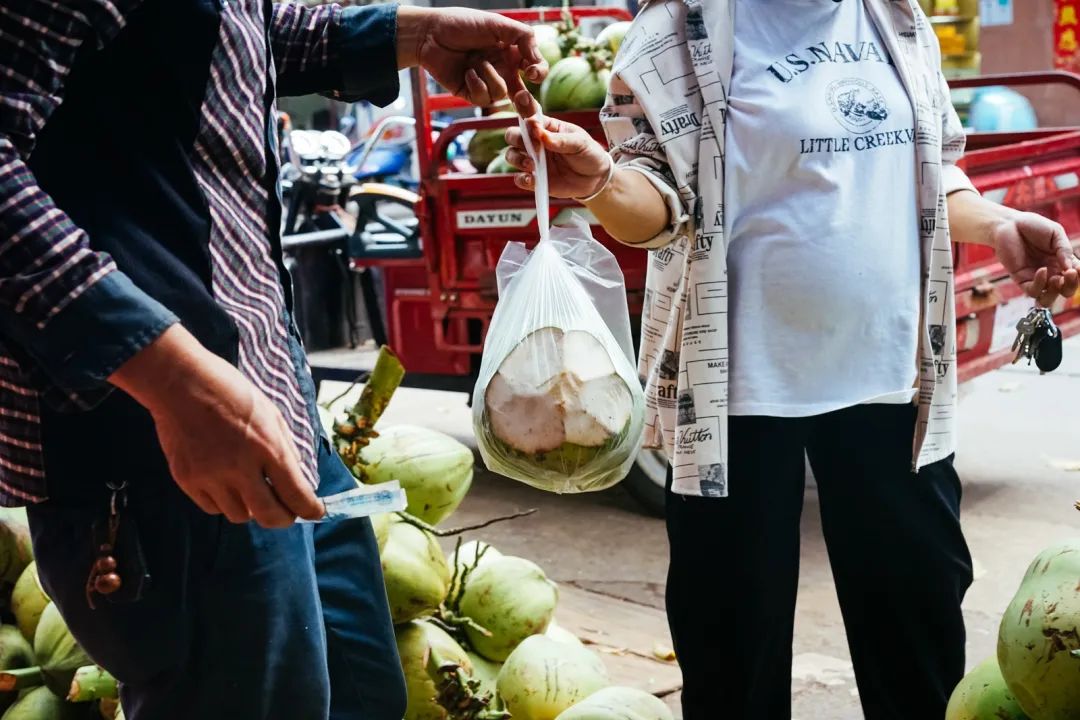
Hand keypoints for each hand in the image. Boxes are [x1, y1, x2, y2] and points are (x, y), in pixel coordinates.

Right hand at [110, 326, 323, 527]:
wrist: (179, 382)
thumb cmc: (230, 391)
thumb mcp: (271, 412)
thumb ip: (285, 448)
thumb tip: (297, 478)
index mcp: (268, 447)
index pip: (297, 495)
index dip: (311, 510)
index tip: (316, 512)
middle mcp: (241, 468)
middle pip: (270, 517)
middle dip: (284, 519)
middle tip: (287, 513)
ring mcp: (211, 477)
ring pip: (240, 516)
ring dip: (251, 508)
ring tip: (250, 488)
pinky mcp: (187, 480)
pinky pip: (212, 507)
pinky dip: (224, 501)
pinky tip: (226, 483)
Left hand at [396, 7, 546, 106]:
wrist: (431, 34)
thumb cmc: (462, 24)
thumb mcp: (496, 23)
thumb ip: (522, 37)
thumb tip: (537, 57)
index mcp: (511, 53)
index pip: (534, 69)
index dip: (538, 73)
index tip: (531, 72)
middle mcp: (502, 70)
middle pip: (523, 96)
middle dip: (526, 103)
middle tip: (522, 100)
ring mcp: (486, 83)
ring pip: (501, 95)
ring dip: (490, 77)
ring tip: (475, 62)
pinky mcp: (471, 93)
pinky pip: (483, 99)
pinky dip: (476, 84)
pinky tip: (467, 71)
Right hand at [503, 90, 612, 197]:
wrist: (596, 179)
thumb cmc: (588, 153)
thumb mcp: (580, 142)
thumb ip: (560, 138)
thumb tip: (539, 133)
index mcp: (545, 127)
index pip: (528, 114)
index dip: (520, 109)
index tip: (525, 114)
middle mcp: (535, 142)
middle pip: (512, 135)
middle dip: (517, 139)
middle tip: (534, 148)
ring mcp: (533, 161)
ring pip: (511, 155)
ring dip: (517, 159)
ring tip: (532, 165)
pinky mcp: (534, 179)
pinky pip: (519, 178)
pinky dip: (521, 179)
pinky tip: (531, 179)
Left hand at [992, 211, 1079, 306]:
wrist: (1009, 224)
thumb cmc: (1033, 226)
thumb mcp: (1056, 234)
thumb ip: (1064, 250)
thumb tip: (1070, 268)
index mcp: (1062, 262)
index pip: (1076, 277)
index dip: (1079, 276)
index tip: (1078, 268)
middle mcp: (1051, 272)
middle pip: (1065, 291)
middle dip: (1071, 286)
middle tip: (1069, 274)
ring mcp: (1036, 278)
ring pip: (1048, 298)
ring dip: (1056, 291)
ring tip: (1057, 278)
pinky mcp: (1021, 279)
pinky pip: (1032, 291)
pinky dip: (1040, 284)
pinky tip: (1042, 270)